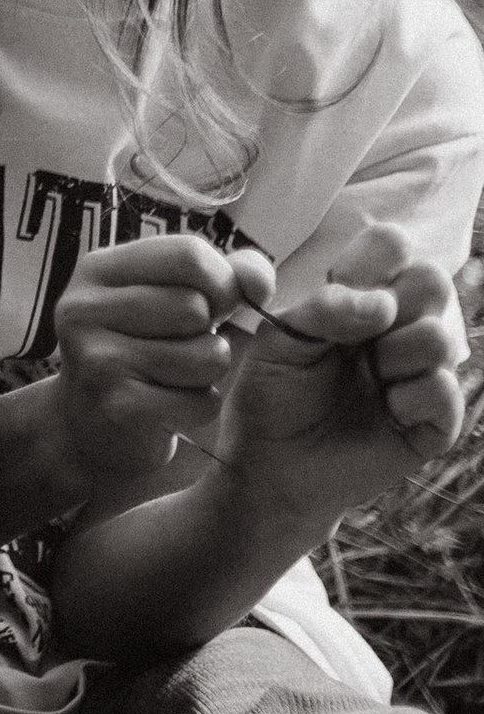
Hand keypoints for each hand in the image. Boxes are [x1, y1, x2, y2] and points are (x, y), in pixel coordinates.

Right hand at [51, 234, 275, 492]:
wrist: (90, 425)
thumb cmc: (141, 350)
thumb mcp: (170, 298)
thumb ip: (222, 277)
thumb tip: (258, 280)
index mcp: (98, 269)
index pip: (189, 254)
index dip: (220, 281)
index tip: (210, 305)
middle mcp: (85, 308)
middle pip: (196, 307)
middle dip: (207, 334)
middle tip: (177, 347)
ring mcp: (97, 358)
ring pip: (206, 356)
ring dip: (207, 374)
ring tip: (174, 376)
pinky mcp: (118, 406)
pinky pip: (200, 402)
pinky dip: (199, 409)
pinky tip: (168, 407)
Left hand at [207, 225, 468, 522]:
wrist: (268, 467)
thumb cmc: (270, 397)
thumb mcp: (279, 341)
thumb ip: (323, 310)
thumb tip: (381, 303)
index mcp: (360, 300)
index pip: (393, 246)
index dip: (376, 256)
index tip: (340, 280)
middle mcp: (397, 330)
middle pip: (432, 281)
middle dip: (395, 303)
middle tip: (358, 337)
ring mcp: (418, 374)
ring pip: (441, 337)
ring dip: (397, 354)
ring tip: (369, 377)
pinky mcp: (432, 423)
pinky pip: (444, 392)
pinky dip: (410, 398)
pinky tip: (387, 409)